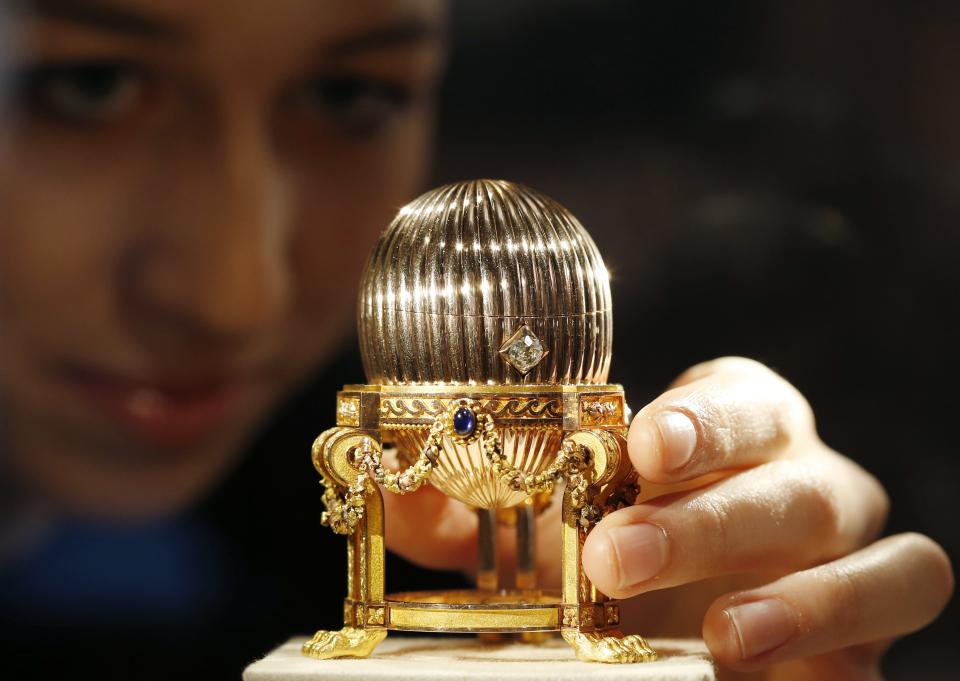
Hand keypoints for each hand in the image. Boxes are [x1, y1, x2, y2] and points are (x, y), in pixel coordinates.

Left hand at [382, 357, 952, 678]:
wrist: (669, 626)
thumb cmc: (607, 557)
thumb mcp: (532, 532)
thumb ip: (460, 511)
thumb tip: (389, 484)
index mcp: (731, 429)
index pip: (745, 397)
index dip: (705, 417)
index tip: (644, 447)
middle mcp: (806, 478)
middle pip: (795, 481)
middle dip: (708, 521)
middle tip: (619, 559)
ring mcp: (852, 556)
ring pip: (883, 554)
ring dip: (804, 597)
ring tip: (721, 635)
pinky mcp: (871, 632)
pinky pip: (894, 629)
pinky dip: (846, 645)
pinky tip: (765, 669)